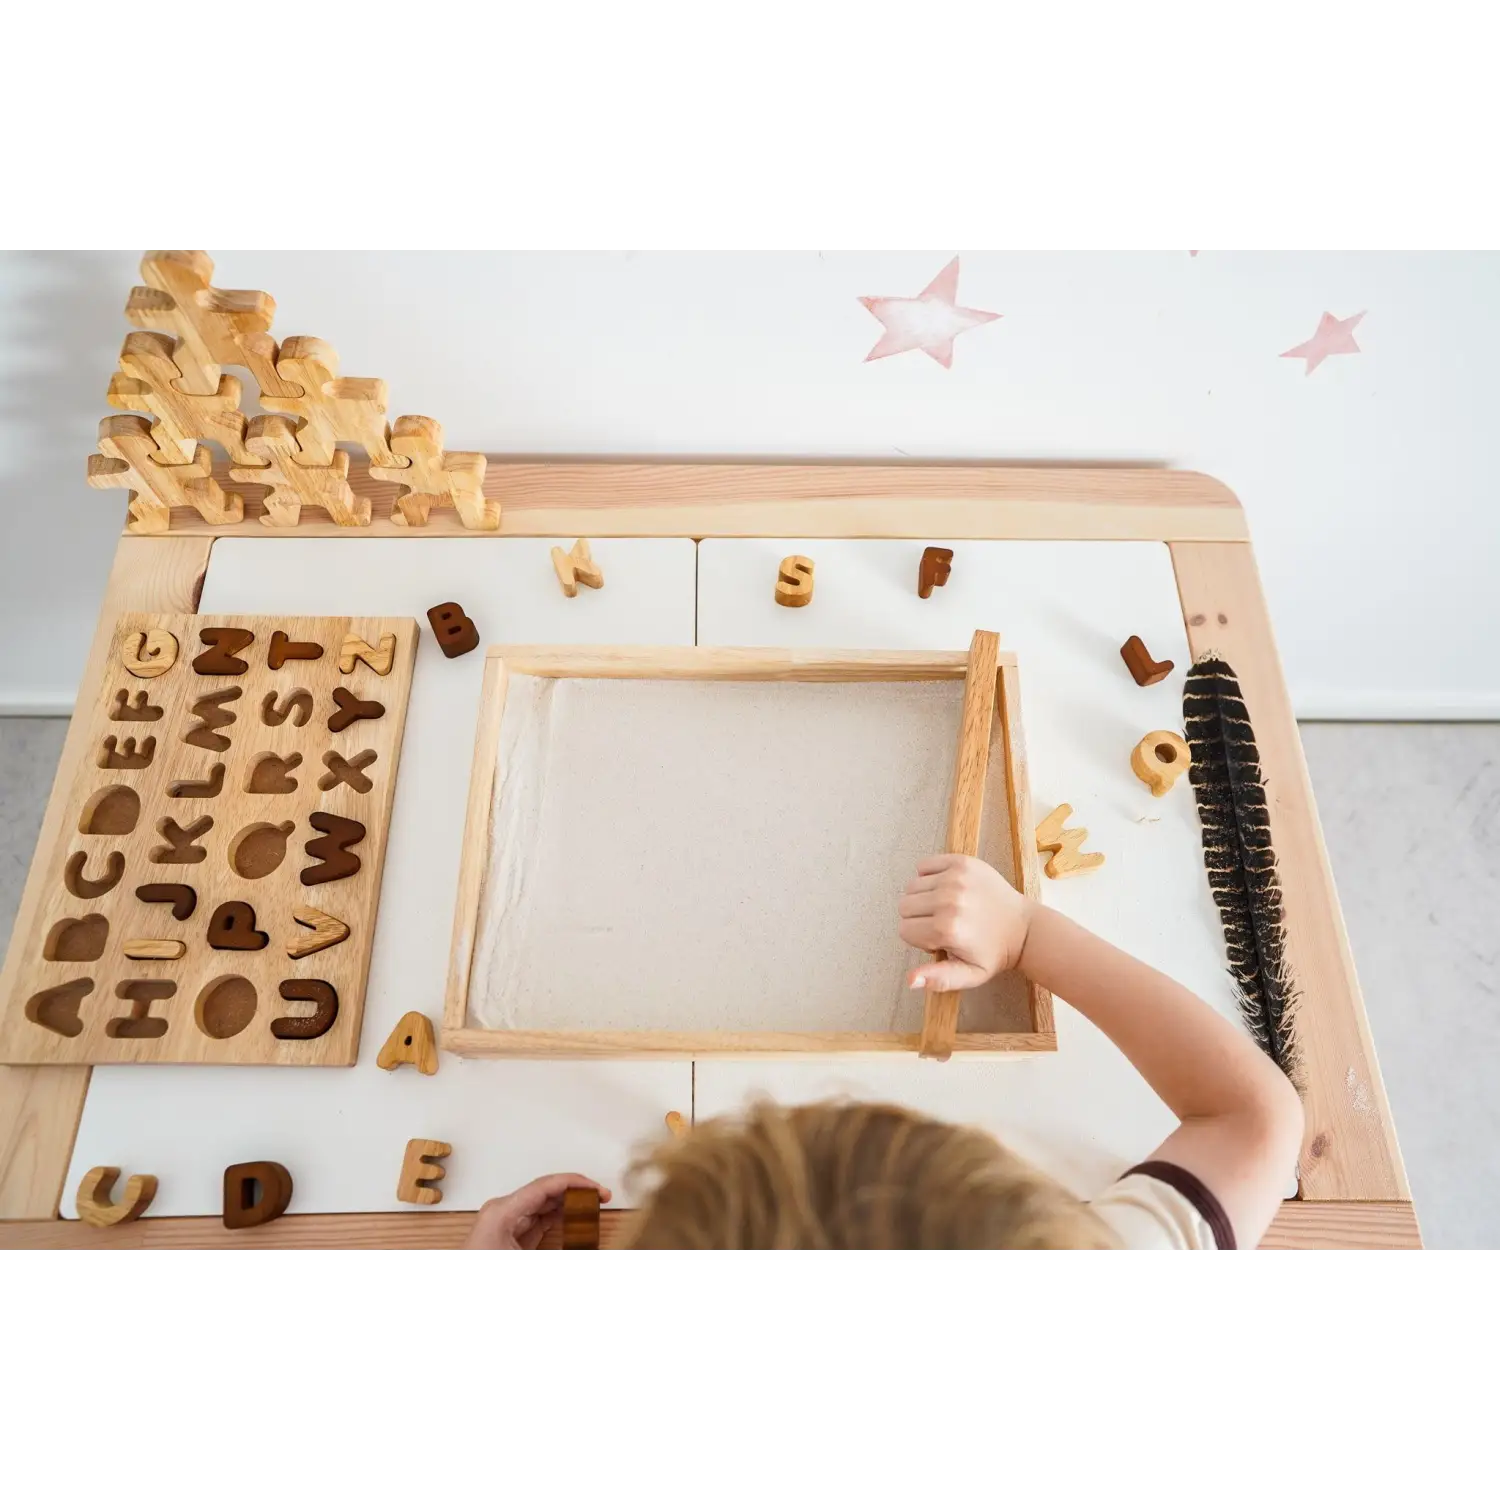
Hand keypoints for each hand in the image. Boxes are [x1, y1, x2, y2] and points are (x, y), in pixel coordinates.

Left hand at [465, 1174, 612, 1249]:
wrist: (464, 1287)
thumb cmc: (483, 1262)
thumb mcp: (523, 1257)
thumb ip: (557, 1247)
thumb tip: (584, 1246)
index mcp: (502, 1210)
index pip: (545, 1185)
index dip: (575, 1183)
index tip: (596, 1188)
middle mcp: (503, 1210)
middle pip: (546, 1191)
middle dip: (575, 1191)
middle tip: (601, 1196)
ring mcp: (505, 1220)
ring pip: (543, 1203)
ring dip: (569, 1204)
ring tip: (592, 1206)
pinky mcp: (510, 1233)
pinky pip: (538, 1218)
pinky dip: (558, 1217)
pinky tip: (574, 1218)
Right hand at [899, 854, 1032, 990]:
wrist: (1023, 928)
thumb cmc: (993, 953)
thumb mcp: (968, 975)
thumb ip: (937, 979)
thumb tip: (910, 980)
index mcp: (946, 929)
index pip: (904, 930)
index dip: (919, 938)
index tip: (939, 940)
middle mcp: (948, 900)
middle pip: (904, 906)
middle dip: (918, 918)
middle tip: (941, 924)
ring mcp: (955, 878)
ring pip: (912, 886)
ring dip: (923, 898)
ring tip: (946, 907)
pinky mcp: (962, 862)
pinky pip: (924, 865)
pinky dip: (929, 876)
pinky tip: (945, 889)